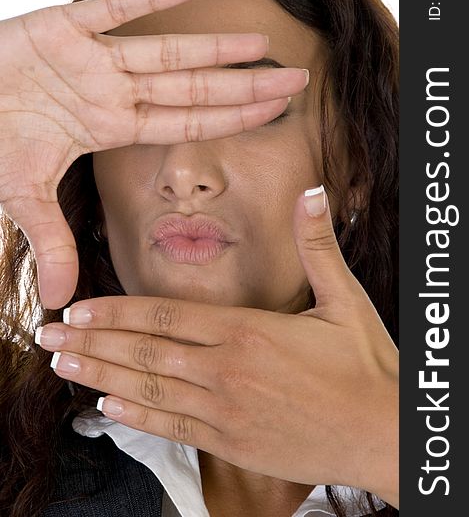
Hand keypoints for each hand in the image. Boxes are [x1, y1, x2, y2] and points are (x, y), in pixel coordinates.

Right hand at [0, 0, 307, 308]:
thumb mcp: (23, 195)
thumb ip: (51, 240)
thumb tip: (61, 299)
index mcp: (112, 126)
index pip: (187, 124)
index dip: (232, 119)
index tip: (274, 115)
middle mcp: (114, 91)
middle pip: (192, 89)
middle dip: (243, 86)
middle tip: (296, 81)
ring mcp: (93, 58)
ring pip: (164, 51)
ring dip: (212, 48)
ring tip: (261, 44)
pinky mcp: (63, 26)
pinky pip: (113, 9)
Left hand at [36, 186, 397, 507]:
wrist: (384, 432)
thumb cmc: (365, 365)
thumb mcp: (345, 298)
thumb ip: (317, 245)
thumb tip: (312, 192)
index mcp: (249, 331)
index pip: (166, 316)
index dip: (117, 312)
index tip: (78, 309)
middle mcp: (228, 371)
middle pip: (145, 352)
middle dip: (91, 343)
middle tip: (46, 335)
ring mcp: (226, 411)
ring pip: (149, 390)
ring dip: (99, 376)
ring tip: (61, 366)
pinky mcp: (233, 442)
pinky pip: (173, 427)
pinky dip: (136, 416)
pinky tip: (107, 408)